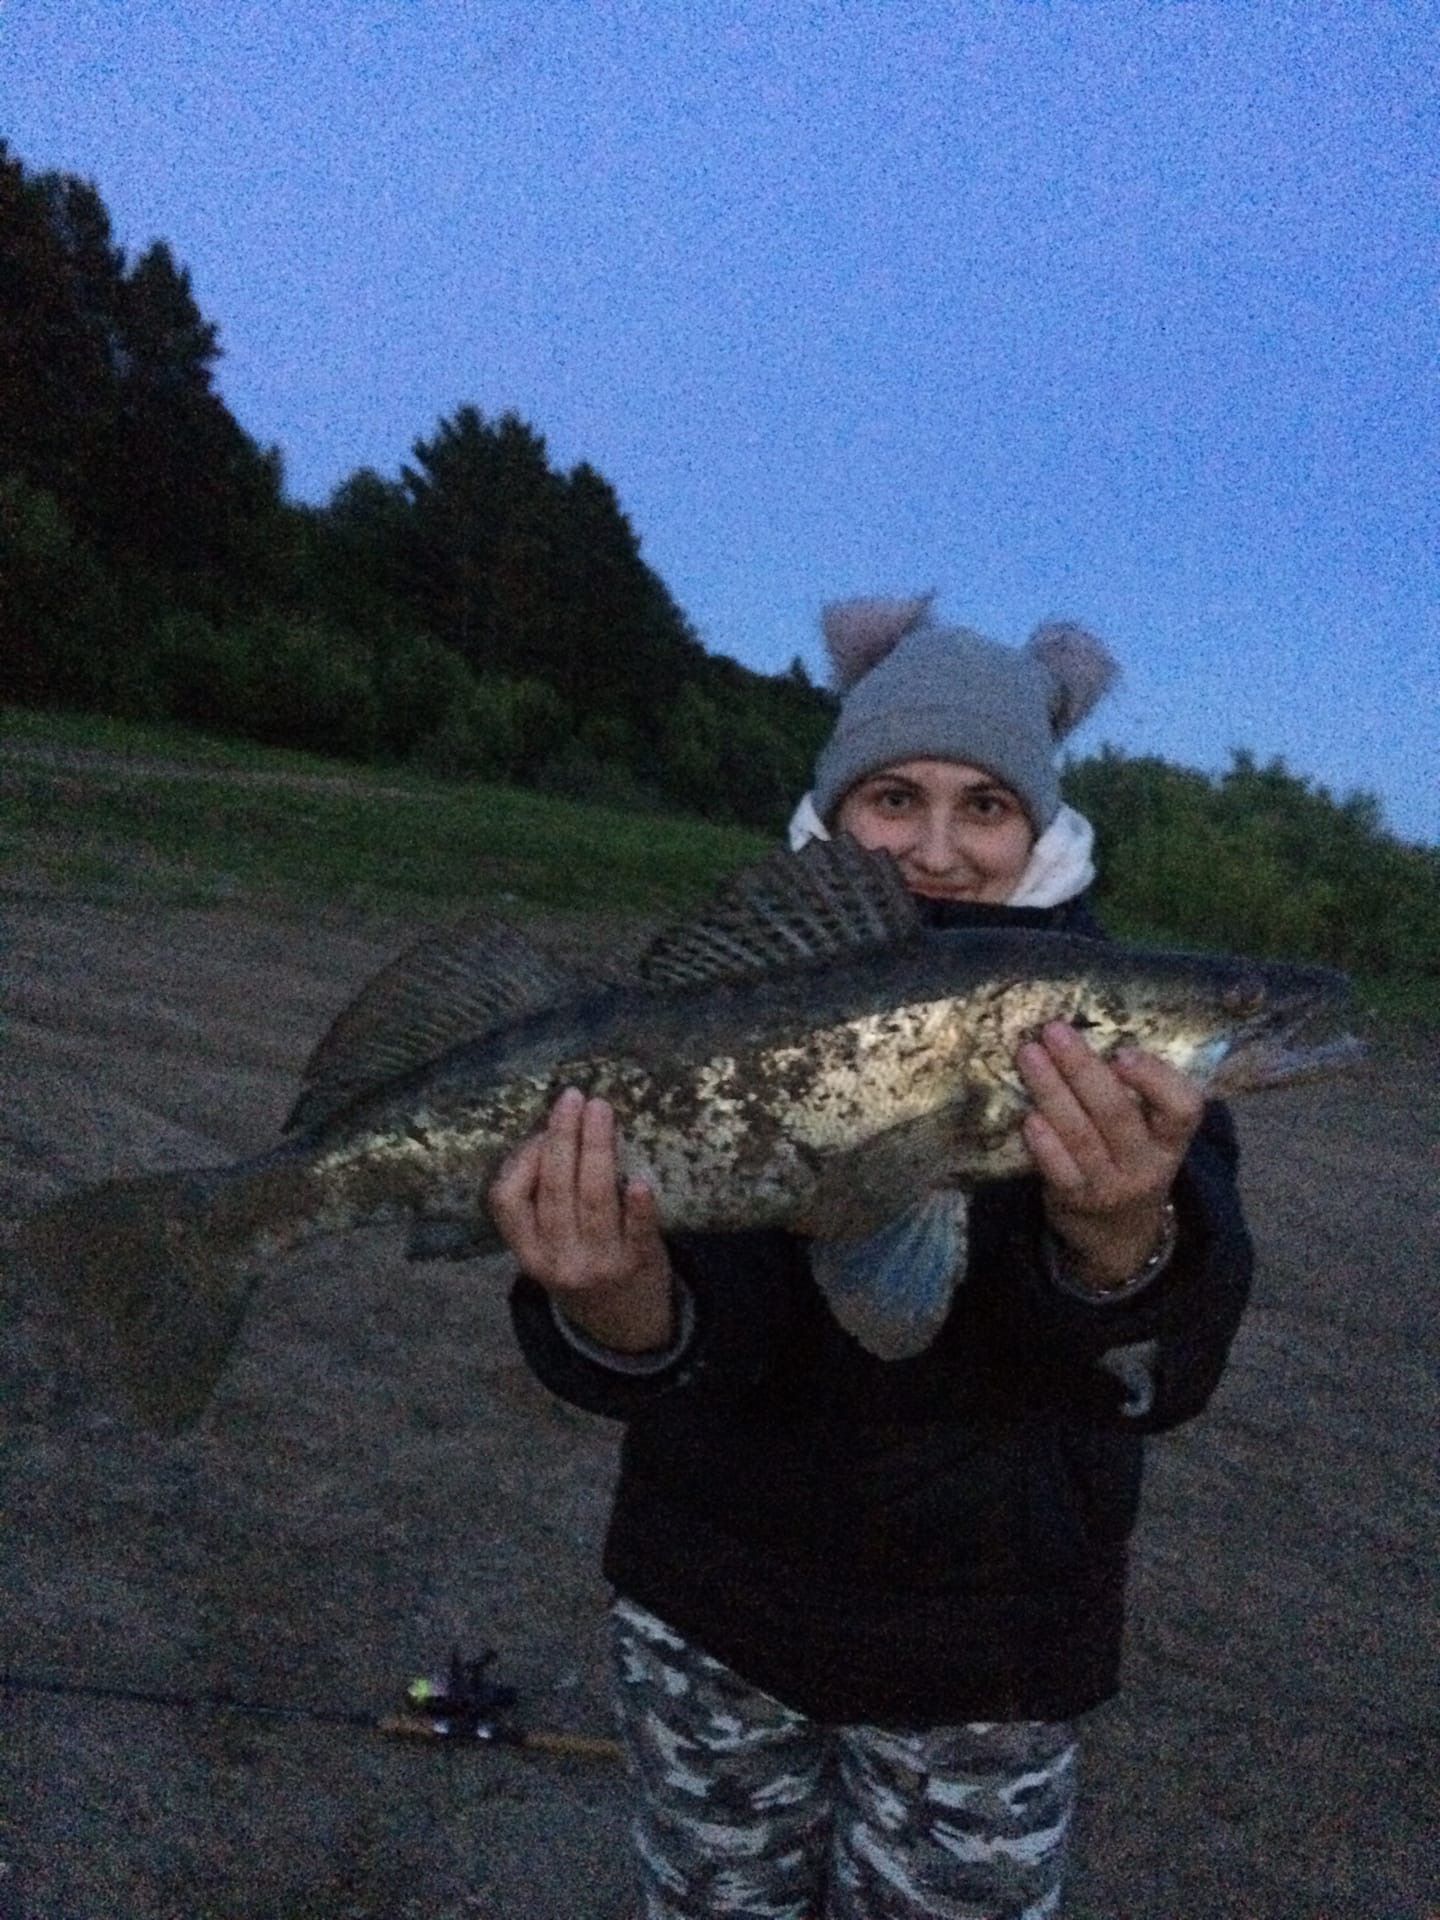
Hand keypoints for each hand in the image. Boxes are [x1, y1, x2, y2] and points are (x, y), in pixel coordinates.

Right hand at [489, 1087, 675, 1351]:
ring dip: (596, 1150)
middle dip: (563, 1137)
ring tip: (601, 1111)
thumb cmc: (582, 1270)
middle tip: (573, 1098)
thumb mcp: (546, 1251)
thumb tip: (552, 1133)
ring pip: (593, 1199)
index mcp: (528, 1252)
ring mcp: (599, 1264)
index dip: (523, 1160)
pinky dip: (638, 1208)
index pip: (507, 1201)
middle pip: (556, 1189)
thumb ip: (541, 1207)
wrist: (625, 1328)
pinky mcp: (639, 1265)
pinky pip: (638, 1232)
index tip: (542, 1129)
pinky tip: (641, 1181)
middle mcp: (558, 1259)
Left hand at [1018, 1023, 1203, 1290]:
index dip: (1156, 1080)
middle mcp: (1147, 1164)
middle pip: (1117, 1114)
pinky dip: (1043, 1143)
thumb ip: (1134, 1093)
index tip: (1123, 1053)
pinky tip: (1028, 1116)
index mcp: (1172, 1139)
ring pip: (1081, 1136)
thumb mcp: (1150, 1135)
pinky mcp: (1075, 1201)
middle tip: (1054, 1031)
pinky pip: (1059, 1170)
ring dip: (1052, 1091)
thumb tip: (1087, 1030)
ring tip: (1029, 1055)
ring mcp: (1110, 1186)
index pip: (1183, 1109)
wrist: (1121, 1236)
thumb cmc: (1130, 1161)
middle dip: (1082, 1068)